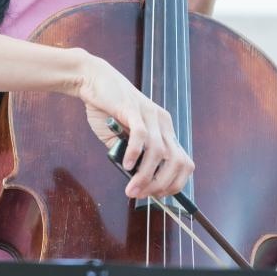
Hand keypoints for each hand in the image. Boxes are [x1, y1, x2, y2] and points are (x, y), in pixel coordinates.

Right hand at [76, 53, 193, 200]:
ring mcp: (150, 114)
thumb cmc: (106, 110)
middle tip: (143, 194)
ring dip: (146, 176)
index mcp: (164, 129)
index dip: (173, 184)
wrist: (93, 80)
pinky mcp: (133, 109)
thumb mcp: (121, 139)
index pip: (184, 163)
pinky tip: (125, 165)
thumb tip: (136, 182)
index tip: (155, 195)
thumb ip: (130, 157)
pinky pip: (141, 136)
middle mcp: (163, 122)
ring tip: (131, 188)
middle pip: (178, 161)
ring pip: (159, 153)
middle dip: (162, 184)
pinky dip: (135, 155)